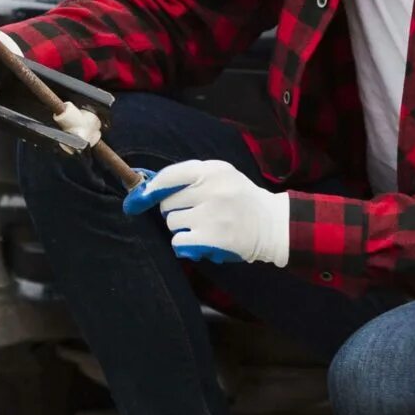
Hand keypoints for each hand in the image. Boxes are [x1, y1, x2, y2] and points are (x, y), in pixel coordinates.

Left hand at [123, 159, 289, 265]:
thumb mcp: (222, 175)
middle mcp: (211, 190)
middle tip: (192, 213)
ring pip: (171, 223)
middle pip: (166, 202)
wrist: (271, 224)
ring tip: (202, 226)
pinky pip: (179, 241)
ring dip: (181, 228)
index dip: (152, 188)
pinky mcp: (212, 238)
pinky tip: (200, 241)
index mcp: (212, 171)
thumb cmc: (240, 198)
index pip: (169, 176)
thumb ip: (189, 176)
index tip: (142, 197)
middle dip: (173, 210)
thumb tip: (147, 187)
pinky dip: (185, 244)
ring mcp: (211, 215)